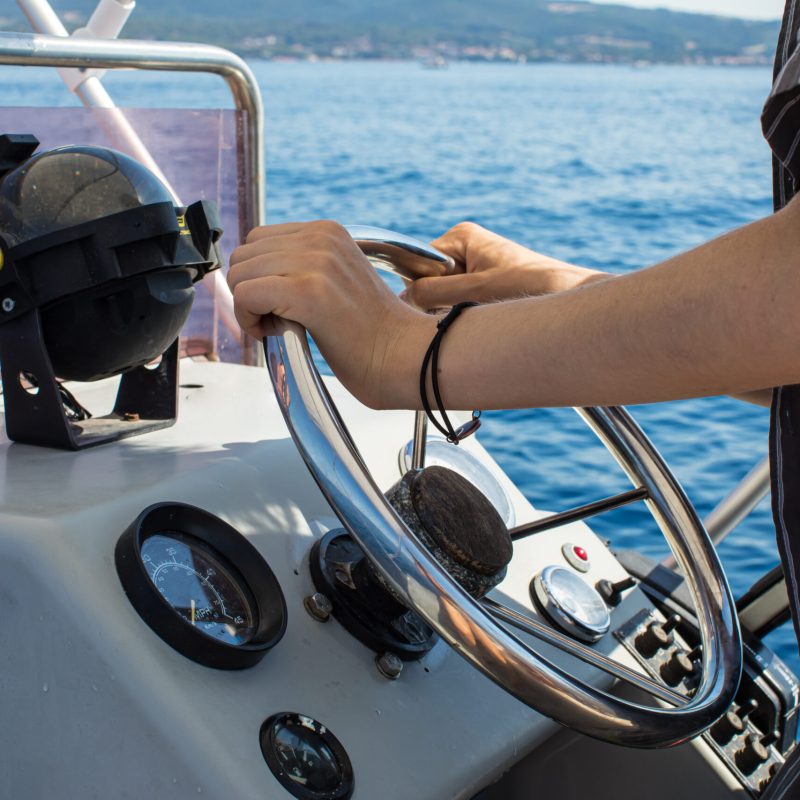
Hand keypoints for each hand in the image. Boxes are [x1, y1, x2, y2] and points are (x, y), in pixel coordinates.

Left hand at [228, 220, 429, 408]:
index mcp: (328, 231)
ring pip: (239, 275)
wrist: (405, 357)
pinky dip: (249, 320)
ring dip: (249, 308)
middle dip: (250, 292)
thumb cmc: (372, 335)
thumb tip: (250, 277)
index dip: (258, 277)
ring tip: (281, 327)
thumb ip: (302, 268)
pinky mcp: (308, 291)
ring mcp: (316, 261)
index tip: (280, 306)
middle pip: (243, 255)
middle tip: (277, 320)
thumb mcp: (337, 281)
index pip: (258, 240)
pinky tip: (276, 333)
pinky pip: (245, 296)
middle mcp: (321, 238)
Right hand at [402, 222, 609, 308]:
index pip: (418, 263)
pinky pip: (459, 302)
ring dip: (455, 310)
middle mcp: (465, 247)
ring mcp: (475, 266)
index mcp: (460, 236)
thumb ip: (432, 292)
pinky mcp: (484, 284)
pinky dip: (467, 313)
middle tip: (469, 310)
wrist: (569, 294)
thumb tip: (403, 299)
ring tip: (483, 311)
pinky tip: (487, 315)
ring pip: (443, 295)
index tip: (447, 301)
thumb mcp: (474, 291)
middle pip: (429, 280)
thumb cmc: (528, 286)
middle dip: (441, 301)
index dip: (424, 287)